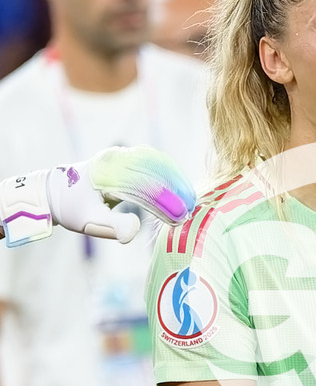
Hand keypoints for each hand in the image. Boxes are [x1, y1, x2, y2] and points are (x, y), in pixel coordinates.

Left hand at [47, 145, 195, 242]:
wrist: (55, 191)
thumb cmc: (72, 208)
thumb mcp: (89, 222)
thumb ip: (113, 227)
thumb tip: (136, 229)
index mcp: (108, 171)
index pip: (145, 183)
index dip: (166, 200)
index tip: (182, 215)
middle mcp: (116, 158)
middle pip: (156, 168)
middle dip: (176, 188)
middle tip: (191, 209)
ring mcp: (122, 156)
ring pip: (157, 163)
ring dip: (175, 180)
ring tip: (189, 200)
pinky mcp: (126, 159)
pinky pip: (153, 163)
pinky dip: (168, 176)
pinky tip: (179, 191)